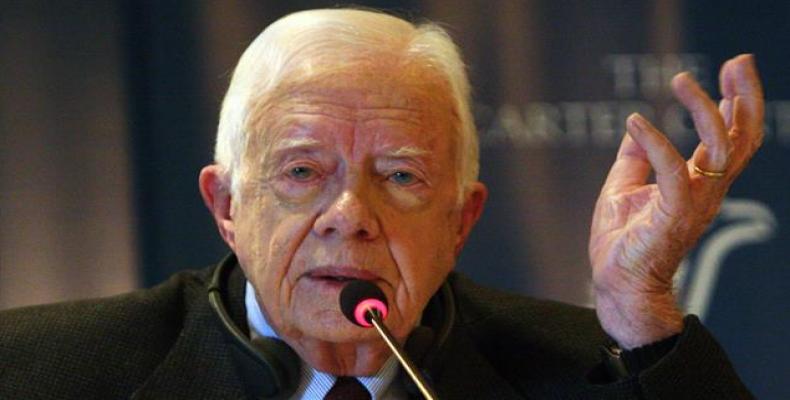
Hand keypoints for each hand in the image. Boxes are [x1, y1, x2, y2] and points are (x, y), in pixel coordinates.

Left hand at [589, 54, 763, 348]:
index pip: (730, 138)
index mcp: (697, 183)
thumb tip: (637, 126)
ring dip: (706, 110)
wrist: (616, 283)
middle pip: (742, 139)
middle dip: (746, 97)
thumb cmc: (622, 242)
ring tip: (681, 81)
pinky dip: (657, 143)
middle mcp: (705, 191)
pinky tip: (636, 122)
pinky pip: (673, 172)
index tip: (733, 68)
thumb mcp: (624, 187)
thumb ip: (636, 158)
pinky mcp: (673, 215)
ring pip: (720, 149)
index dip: (737, 102)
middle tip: (739, 62)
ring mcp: (694, 203)